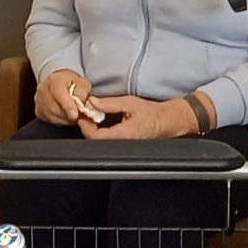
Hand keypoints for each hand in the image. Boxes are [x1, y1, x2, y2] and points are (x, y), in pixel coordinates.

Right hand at [35, 70, 102, 127]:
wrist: (59, 82)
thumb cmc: (71, 83)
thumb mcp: (82, 82)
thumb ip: (83, 92)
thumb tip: (82, 103)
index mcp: (55, 80)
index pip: (59, 93)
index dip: (67, 105)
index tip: (75, 115)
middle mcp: (43, 89)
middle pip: (54, 108)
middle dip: (68, 115)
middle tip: (79, 116)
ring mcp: (39, 101)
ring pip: (52, 116)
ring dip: (65, 119)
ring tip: (74, 116)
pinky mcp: (38, 110)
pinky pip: (50, 120)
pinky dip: (60, 121)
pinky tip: (66, 116)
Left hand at [81, 93, 196, 141]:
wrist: (165, 121)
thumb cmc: (151, 113)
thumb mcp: (129, 103)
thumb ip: (109, 103)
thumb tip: (92, 102)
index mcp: (123, 134)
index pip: (96, 136)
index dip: (85, 127)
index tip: (82, 117)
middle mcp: (122, 143)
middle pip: (96, 140)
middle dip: (88, 127)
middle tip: (86, 114)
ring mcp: (123, 145)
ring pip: (101, 141)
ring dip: (93, 129)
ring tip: (93, 117)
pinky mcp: (123, 144)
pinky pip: (107, 140)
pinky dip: (101, 131)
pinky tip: (101, 122)